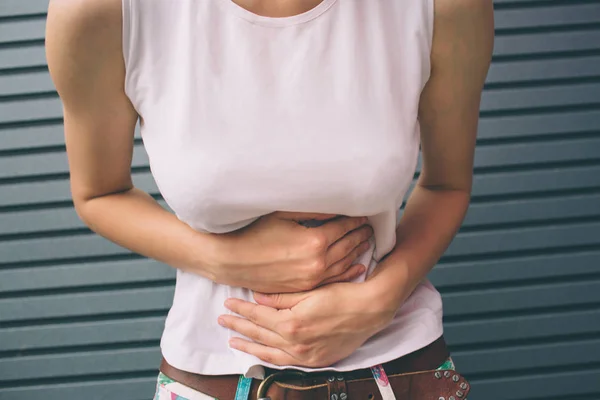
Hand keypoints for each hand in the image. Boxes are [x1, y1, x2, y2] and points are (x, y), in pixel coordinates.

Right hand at [208, 212, 373, 292]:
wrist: (230, 259)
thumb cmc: (253, 232)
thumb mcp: (282, 213)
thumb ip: (312, 209)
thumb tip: (335, 203)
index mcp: (315, 241)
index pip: (345, 226)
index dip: (356, 219)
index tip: (365, 213)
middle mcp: (318, 262)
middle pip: (348, 245)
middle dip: (361, 234)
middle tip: (371, 226)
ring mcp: (312, 278)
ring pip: (344, 263)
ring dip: (358, 251)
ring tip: (367, 241)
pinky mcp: (304, 288)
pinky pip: (333, 280)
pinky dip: (348, 272)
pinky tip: (357, 266)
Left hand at [218, 281, 393, 367]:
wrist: (369, 311)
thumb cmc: (341, 296)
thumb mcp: (309, 291)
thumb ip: (281, 297)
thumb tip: (257, 298)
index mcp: (291, 323)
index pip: (258, 316)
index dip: (241, 309)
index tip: (228, 303)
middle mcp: (295, 343)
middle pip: (259, 335)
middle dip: (238, 327)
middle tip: (223, 320)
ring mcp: (305, 355)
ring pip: (269, 353)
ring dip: (249, 347)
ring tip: (233, 342)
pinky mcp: (315, 361)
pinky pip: (286, 362)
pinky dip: (270, 358)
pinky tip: (261, 354)